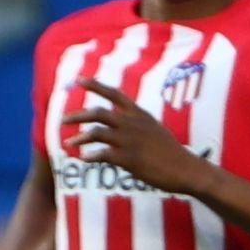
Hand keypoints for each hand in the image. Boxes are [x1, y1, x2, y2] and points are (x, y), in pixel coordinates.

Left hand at [64, 78, 210, 195]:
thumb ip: (135, 125)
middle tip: (62, 120)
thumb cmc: (169, 152)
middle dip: (77, 115)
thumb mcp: (153, 130)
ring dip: (79, 138)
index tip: (78, 79)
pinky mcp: (130, 159)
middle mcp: (133, 124)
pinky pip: (103, 155)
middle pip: (98, 113)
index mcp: (139, 114)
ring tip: (68, 144)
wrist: (187, 169)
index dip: (95, 85)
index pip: (115, 94)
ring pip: (96, 133)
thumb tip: (116, 126)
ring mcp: (131, 141)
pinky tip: (85, 159)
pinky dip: (91, 156)